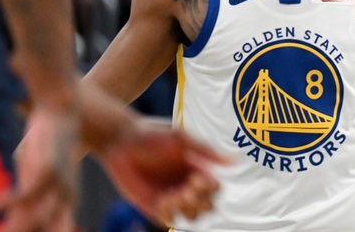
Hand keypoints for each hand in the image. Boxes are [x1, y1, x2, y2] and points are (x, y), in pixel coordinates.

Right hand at [0, 106, 79, 231]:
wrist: (61, 115)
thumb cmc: (46, 149)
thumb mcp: (36, 180)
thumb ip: (27, 203)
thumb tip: (14, 225)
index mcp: (68, 204)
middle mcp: (68, 198)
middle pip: (51, 231)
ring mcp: (60, 185)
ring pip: (36, 219)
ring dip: (15, 228)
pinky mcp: (48, 170)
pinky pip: (24, 195)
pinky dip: (6, 204)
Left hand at [95, 118, 227, 225]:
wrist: (119, 141)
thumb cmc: (152, 135)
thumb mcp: (181, 139)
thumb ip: (206, 151)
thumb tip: (234, 162)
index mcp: (197, 168)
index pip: (216, 188)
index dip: (210, 188)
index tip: (195, 177)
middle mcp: (186, 184)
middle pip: (208, 206)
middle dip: (200, 202)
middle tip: (184, 190)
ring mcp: (171, 196)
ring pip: (192, 217)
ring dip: (187, 210)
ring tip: (171, 197)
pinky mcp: (152, 205)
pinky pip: (168, 220)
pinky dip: (169, 215)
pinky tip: (160, 200)